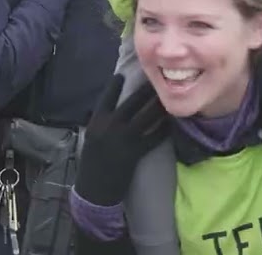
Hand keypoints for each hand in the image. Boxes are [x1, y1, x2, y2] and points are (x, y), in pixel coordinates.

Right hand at [75, 74, 169, 206]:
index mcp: (96, 121)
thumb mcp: (91, 137)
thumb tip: (112, 106)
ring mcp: (125, 139)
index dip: (115, 84)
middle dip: (146, 90)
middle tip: (157, 78)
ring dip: (158, 106)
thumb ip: (100, 121)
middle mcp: (110, 126)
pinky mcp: (136, 152)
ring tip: (167, 97)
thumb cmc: (91, 161)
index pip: (107, 97)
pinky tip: (171, 122)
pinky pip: (154, 137)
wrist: (95, 189)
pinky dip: (163, 129)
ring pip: (146, 117)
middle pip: (132, 102)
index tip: (123, 73)